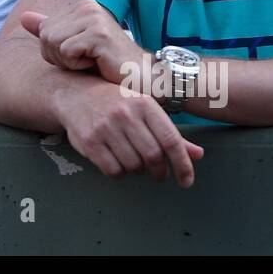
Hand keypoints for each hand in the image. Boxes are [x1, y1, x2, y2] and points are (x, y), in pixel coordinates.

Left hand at [20, 0, 144, 85]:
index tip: (83, 56)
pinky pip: (66, 52)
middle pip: (46, 37)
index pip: (44, 30)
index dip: (57, 52)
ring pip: (53, 43)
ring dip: (69, 63)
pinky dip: (77, 65)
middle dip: (61, 58)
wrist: (141, 81)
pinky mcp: (98, 34)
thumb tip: (24, 17)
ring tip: (93, 62)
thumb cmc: (108, 67)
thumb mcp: (73, 47)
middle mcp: (88, 7)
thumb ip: (49, 30)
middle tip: (88, 62)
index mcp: (83, 7)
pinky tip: (98, 65)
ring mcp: (94, 18)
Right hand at [55, 78, 205, 187]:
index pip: (171, 140)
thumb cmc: (115, 101)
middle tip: (159, 173)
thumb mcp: (144, 109)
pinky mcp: (89, 141)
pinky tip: (118, 162)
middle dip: (160, 172)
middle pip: (153, 156)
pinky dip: (120, 173)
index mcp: (144, 103)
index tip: (186, 180)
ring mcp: (106, 127)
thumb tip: (197, 155)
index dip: (183, 164)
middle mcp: (125, 114)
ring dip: (138, 171)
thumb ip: (170, 133)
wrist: (75, 93)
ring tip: (134, 160)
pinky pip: (113, 170)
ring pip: (133, 166)